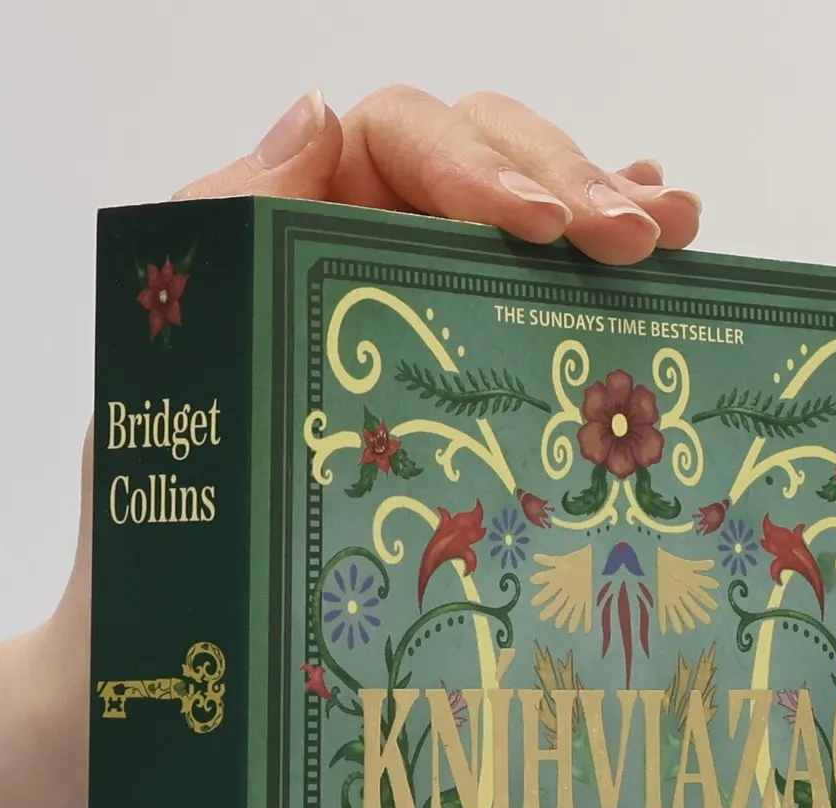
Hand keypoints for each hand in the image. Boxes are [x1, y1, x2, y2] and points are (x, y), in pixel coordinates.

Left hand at [42, 89, 699, 692]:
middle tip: (641, 241)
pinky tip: (672, 267)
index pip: (400, 140)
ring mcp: (413, 324)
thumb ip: (226, 231)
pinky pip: (536, 310)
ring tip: (680, 234)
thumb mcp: (177, 373)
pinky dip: (599, 281)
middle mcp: (354, 257)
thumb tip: (316, 114)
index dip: (480, 164)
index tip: (541, 229)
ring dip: (611, 216)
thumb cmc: (156, 532)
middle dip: (570, 191)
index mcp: (286, 231)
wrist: (175, 664)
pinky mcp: (456, 398)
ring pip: (529, 230)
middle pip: (484, 168)